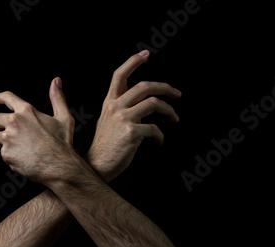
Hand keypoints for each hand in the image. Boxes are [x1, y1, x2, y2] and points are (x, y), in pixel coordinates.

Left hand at [0, 77, 74, 182]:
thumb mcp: (63, 117)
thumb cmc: (62, 142)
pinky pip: (2, 153)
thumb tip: (56, 81)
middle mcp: (14, 122)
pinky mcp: (6, 153)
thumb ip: (57, 98)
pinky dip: (9, 155)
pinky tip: (21, 157)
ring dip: (1, 141)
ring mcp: (8, 138)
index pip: (6, 98)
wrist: (58, 166)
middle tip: (1, 131)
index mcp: (26, 111)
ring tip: (14, 147)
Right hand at [86, 50, 181, 181]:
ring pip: (153, 103)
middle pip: (144, 86)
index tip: (146, 53)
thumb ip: (122, 108)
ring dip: (169, 111)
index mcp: (109, 103)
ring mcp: (123, 119)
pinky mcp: (132, 133)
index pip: (120, 75)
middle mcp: (115, 107)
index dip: (133, 61)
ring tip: (174, 118)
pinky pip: (155, 129)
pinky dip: (160, 136)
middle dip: (165, 87)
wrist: (98, 165)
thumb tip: (144, 101)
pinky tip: (158, 141)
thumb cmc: (105, 145)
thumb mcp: (107, 121)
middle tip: (176, 93)